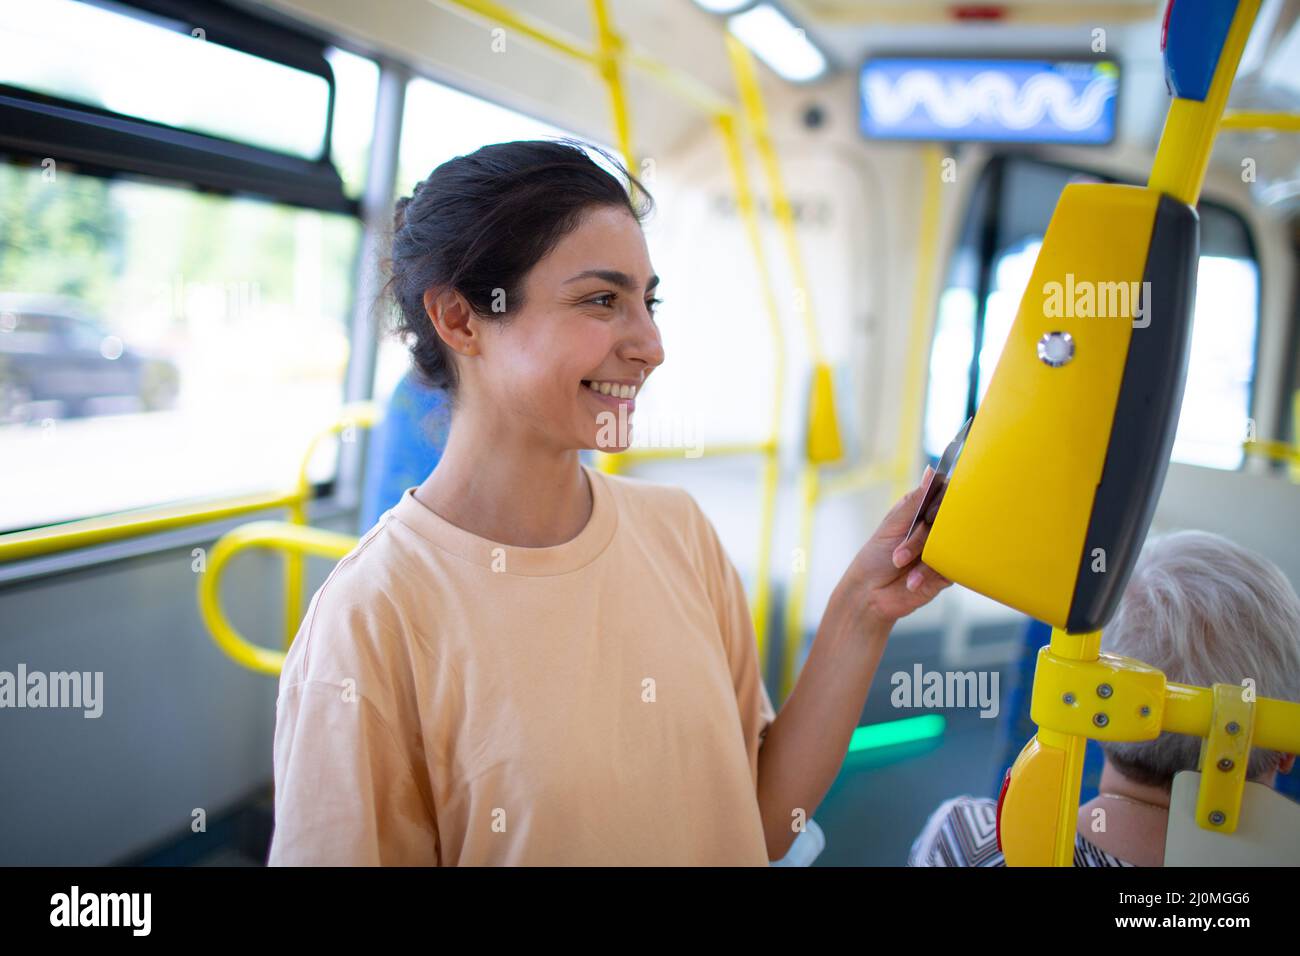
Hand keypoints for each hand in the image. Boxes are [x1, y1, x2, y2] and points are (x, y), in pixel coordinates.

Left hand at [841, 467, 952, 627]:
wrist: (870, 595)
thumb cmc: (875, 558)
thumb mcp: (891, 526)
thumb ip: (914, 502)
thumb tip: (931, 472)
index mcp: (919, 510)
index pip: (942, 495)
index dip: (941, 501)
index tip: (928, 516)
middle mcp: (933, 528)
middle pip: (947, 520)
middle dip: (920, 539)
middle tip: (899, 555)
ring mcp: (942, 549)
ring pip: (950, 544)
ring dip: (922, 559)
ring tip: (899, 566)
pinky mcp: (947, 571)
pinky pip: (952, 567)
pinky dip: (929, 574)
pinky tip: (912, 581)